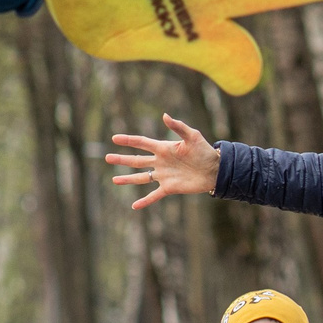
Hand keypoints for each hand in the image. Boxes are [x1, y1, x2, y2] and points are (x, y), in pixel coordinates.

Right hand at [108, 113, 223, 208]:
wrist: (215, 169)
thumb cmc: (205, 150)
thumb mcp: (192, 136)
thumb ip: (178, 126)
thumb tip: (164, 116)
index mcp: (163, 148)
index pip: (142, 143)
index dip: (128, 140)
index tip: (114, 138)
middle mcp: (160, 162)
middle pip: (137, 160)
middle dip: (122, 159)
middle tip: (107, 158)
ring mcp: (163, 175)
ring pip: (141, 178)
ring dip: (128, 179)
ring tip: (114, 180)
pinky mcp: (169, 187)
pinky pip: (154, 195)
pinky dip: (144, 201)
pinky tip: (134, 206)